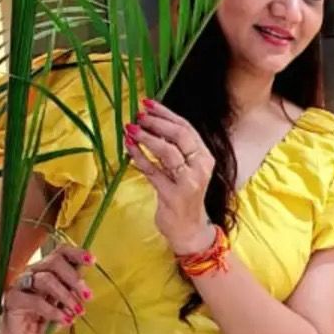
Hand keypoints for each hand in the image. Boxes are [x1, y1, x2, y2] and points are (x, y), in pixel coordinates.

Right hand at [0, 245, 93, 333]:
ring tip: (77, 311)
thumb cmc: (43, 318)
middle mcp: (34, 272)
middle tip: (87, 297)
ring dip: (66, 296)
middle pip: (54, 262)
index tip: (92, 260)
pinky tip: (64, 320)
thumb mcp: (64, 306)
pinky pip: (36, 301)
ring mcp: (21, 283)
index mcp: (47, 269)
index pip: (61, 253)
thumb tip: (85, 292)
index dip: (76, 253)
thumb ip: (73, 295)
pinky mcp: (13, 299)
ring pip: (46, 279)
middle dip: (74, 278)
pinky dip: (53, 311)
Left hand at [124, 99, 216, 254]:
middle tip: (138, 114)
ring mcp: (188, 182)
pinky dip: (139, 157)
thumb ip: (174, 149)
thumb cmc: (185, 196)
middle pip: (180, 136)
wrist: (190, 230)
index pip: (187, 128)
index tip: (148, 103)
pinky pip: (153, 171)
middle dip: (157, 122)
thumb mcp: (185, 170)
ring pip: (167, 152)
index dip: (166, 113)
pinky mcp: (172, 195)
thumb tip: (150, 123)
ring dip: (147, 137)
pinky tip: (128, 148)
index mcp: (205, 157)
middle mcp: (200, 167)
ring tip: (130, 128)